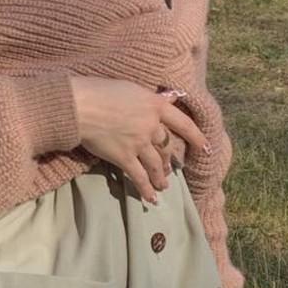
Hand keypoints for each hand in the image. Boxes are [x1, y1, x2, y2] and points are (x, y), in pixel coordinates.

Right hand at [70, 77, 209, 204]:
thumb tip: (172, 97)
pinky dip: (145, 189)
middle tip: (171, 168)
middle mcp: (151, 125)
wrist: (81, 105)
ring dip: (160, 177)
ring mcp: (139, 143)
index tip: (207, 148)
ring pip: (156, 164)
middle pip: (166, 146)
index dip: (197, 137)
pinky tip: (151, 199)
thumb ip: (152, 98)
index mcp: (155, 105)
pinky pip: (138, 176)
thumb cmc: (101, 91)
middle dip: (170, 160)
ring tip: (163, 186)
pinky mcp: (124, 157)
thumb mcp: (132, 88)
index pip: (183, 123)